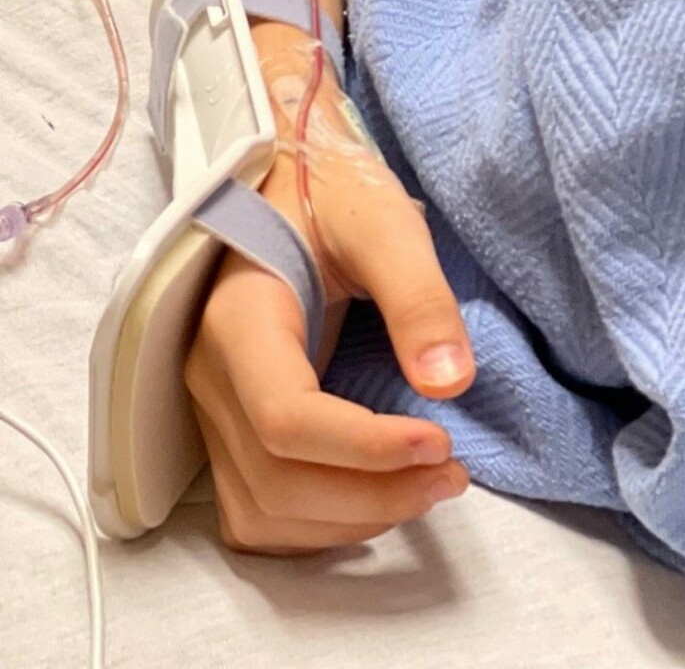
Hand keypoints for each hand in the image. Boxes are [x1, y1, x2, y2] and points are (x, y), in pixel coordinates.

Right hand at [184, 23, 476, 553]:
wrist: (286, 181)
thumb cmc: (332, 193)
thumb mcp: (383, 222)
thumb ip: (418, 296)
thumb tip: (452, 383)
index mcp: (238, 318)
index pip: (285, 416)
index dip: (365, 448)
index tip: (442, 441)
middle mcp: (209, 374)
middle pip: (276, 477)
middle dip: (370, 494)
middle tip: (452, 473)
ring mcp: (211, 407)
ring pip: (263, 508)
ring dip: (349, 519)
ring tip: (427, 488)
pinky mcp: (227, 427)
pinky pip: (255, 508)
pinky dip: (314, 526)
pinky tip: (375, 499)